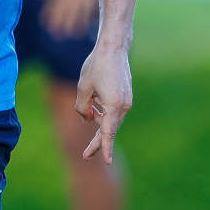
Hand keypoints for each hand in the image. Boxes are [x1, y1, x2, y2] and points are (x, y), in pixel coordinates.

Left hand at [74, 44, 132, 164]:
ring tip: (87, 107)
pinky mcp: (126, 96)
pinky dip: (103, 112)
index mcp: (114, 105)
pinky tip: (94, 104)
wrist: (114, 48)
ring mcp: (127, 101)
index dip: (104, 147)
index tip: (105, 161)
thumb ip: (82, 108)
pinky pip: (113, 111)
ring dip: (98, 120)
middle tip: (85, 155)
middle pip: (109, 129)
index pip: (108, 132)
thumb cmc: (96, 65)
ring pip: (110, 119)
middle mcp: (124, 106)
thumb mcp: (82, 88)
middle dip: (97, 141)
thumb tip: (87, 119)